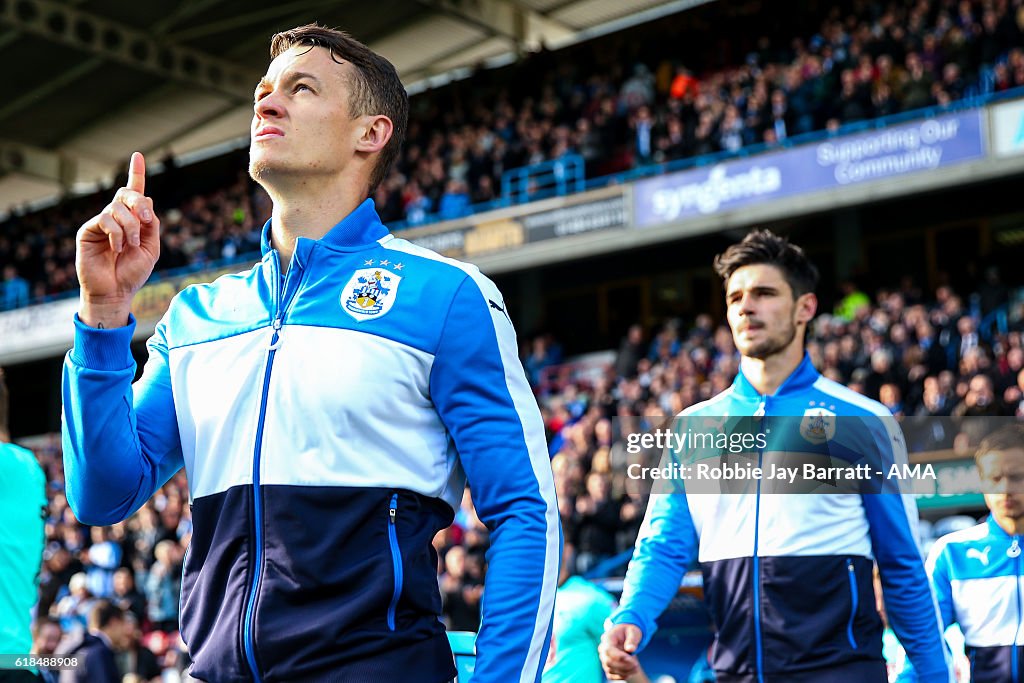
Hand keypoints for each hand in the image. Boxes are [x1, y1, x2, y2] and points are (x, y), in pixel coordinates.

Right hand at [76, 152, 160, 327]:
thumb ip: (151, 224)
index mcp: (133, 221)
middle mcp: (116, 218)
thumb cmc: (132, 273)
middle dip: (139, 203)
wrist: (115, 291)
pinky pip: (106, 219)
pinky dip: (117, 233)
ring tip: (132, 245)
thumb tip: (147, 201)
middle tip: (145, 220)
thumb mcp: (151, 247)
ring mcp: (101, 223)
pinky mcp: (88, 230)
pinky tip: (118, 248)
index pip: (134, 192)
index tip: (138, 155)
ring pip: (118, 208)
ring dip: (131, 226)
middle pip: (127, 194)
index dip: (136, 173)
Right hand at [599, 623, 641, 679]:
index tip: (632, 660)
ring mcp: (604, 658)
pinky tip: (631, 672)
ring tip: (636, 668)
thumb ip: (632, 639)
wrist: (626, 636)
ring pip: (610, 670)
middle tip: (637, 666)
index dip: (619, 657)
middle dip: (624, 666)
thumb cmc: (630, 631)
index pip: (608, 650)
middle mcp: (602, 649)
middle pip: (608, 662)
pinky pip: (611, 675)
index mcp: (607, 638)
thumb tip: (630, 649)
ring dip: (624, 671)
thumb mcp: (633, 631)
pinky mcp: (607, 666)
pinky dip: (621, 676)